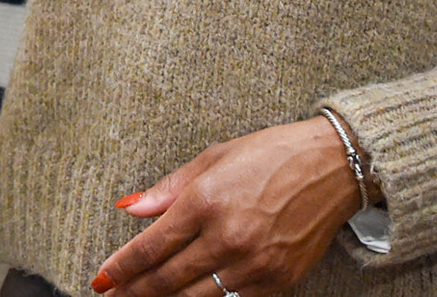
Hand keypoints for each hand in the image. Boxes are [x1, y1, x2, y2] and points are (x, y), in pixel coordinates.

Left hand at [96, 118, 362, 296]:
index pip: (151, 247)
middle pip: (167, 280)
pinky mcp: (278, 282)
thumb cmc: (271, 154)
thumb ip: (168, 188)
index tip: (102, 278)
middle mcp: (228, 238)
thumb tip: (130, 208)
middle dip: (134, 292)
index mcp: (206, 201)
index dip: (121, 268)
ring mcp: (254, 264)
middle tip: (113, 295)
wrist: (334, 167)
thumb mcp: (214, 158)